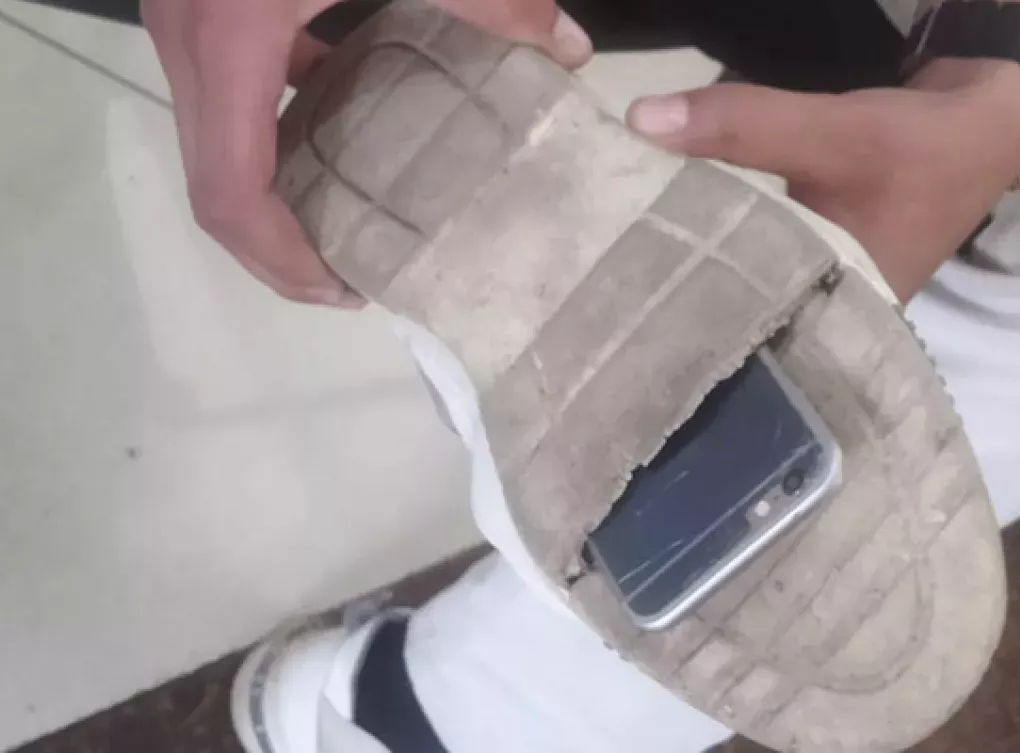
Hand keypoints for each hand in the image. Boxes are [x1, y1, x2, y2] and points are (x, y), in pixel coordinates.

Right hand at [142, 0, 592, 306]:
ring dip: (280, 193)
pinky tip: (347, 116)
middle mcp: (191, 48)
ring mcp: (189, 25)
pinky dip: (283, 125)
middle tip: (359, 271)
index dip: (281, 261)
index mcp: (230, 45)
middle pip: (217, 189)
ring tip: (356, 214)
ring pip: (219, 145)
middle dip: (282, 246)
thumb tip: (565, 52)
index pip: (230, 197)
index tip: (348, 289)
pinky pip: (236, 93)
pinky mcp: (208, 4)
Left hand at [627, 60, 1019, 302]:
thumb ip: (743, 127)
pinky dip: (718, 230)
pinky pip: (753, 247)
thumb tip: (638, 121)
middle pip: (735, 308)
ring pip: (742, 276)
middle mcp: (828, 312)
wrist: (991, 114)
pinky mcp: (818, 249)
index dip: (679, 318)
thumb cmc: (924, 144)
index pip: (743, 333)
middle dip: (673, 287)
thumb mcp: (834, 133)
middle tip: (597, 278)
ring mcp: (824, 282)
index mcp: (840, 314)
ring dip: (693, 256)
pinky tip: (667, 223)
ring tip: (613, 254)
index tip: (611, 304)